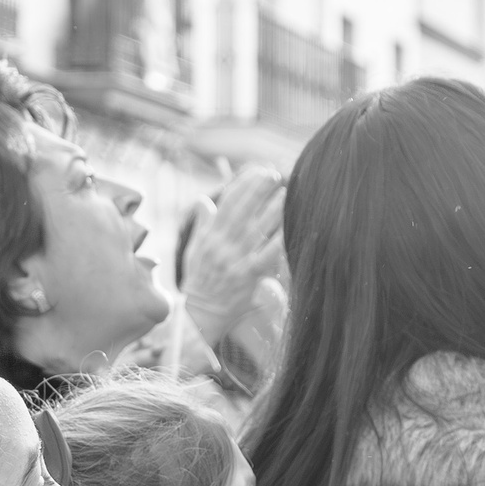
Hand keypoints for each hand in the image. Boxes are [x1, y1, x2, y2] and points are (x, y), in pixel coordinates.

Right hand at [179, 165, 283, 345]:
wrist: (200, 315)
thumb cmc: (198, 281)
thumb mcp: (194, 250)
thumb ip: (201, 223)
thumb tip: (201, 199)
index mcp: (209, 236)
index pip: (226, 203)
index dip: (242, 184)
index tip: (255, 170)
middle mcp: (221, 245)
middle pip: (242, 211)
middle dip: (258, 190)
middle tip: (274, 174)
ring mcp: (234, 261)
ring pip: (256, 229)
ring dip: (272, 209)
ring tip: (286, 193)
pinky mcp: (247, 276)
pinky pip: (266, 255)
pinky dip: (278, 240)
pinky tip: (290, 228)